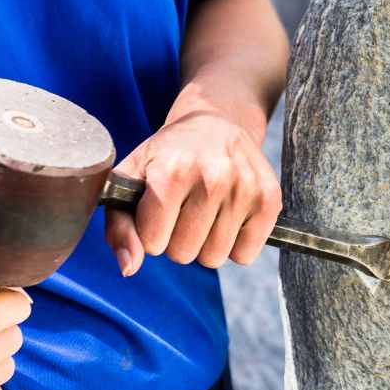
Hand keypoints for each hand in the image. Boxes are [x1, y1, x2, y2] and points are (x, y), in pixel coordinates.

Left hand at [105, 103, 281, 274]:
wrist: (216, 121)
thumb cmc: (166, 156)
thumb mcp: (131, 179)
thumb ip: (119, 225)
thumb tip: (129, 268)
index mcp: (172, 171)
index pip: (153, 243)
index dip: (151, 231)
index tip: (158, 207)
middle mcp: (213, 178)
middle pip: (183, 254)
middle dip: (177, 239)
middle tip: (183, 208)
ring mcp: (245, 188)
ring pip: (214, 258)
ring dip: (205, 243)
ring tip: (205, 211)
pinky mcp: (270, 199)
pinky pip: (244, 255)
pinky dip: (234, 245)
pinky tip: (228, 216)